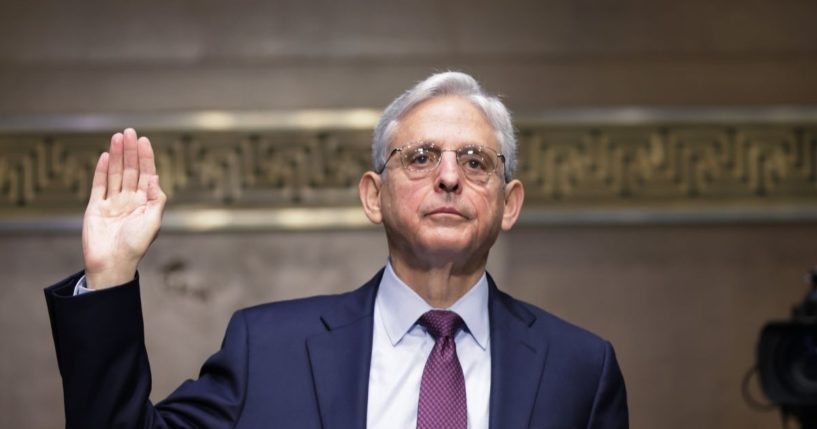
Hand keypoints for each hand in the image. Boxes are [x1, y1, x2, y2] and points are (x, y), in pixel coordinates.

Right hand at [82, 129, 166, 288]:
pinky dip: (102, 170)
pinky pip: (99, 185)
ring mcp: (112, 203)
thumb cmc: (136, 246)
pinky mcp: (96, 207)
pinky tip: (106, 156)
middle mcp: (129, 200)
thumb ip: (156, 199)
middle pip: (130, 170)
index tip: (144, 140)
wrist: (112, 263)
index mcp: (145, 203)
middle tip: (129, 131)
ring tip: (117, 136)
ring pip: (115, 174)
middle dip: (130, 151)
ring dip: (117, 155)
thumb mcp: (153, 221)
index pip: (146, 174)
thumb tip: (155, 177)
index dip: (146, 158)